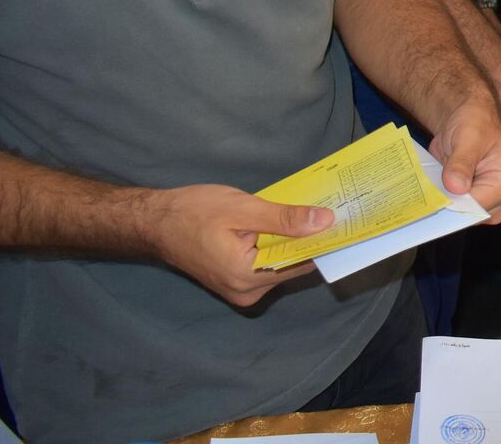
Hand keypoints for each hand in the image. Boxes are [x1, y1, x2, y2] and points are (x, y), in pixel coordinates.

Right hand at [149, 184, 331, 307]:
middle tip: (333, 208)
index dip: (324, 240)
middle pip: (292, 264)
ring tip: (312, 210)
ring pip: (280, 263)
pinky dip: (276, 243)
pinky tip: (286, 220)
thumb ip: (285, 219)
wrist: (154, 222)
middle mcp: (246, 292)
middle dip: (310, 238)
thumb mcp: (243, 209)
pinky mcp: (234, 280)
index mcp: (248, 279)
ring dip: (293, 239)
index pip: (302, 262)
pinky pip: (265, 262)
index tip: (347, 219)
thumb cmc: (193, 213)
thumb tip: (326, 222)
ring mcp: (239, 289)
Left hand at [431, 95, 500, 220]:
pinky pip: (451, 209)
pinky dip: (438, 202)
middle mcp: (496, 195)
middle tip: (430, 196)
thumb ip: (462, 162)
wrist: (465, 119)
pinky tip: (425, 192)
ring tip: (426, 192)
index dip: (458, 204)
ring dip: (442, 207)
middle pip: (472, 217)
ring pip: (460, 216)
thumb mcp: (469, 138)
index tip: (437, 197)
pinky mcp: (465, 198)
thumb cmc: (474, 123)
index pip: (480, 206)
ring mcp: (480, 198)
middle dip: (450, 210)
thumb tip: (455, 187)